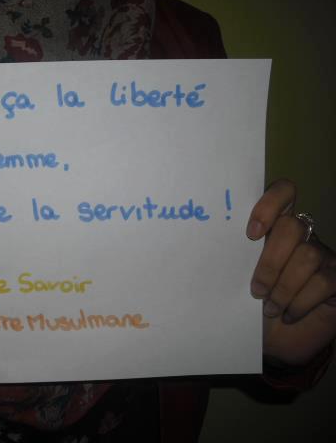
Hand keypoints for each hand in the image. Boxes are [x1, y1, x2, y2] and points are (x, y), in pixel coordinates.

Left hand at [248, 179, 335, 366]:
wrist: (276, 340)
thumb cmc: (251, 304)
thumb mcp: (237, 278)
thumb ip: (234, 257)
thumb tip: (207, 246)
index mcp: (275, 227)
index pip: (283, 191)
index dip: (270, 204)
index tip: (250, 234)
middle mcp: (304, 235)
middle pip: (292, 226)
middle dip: (270, 262)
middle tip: (255, 290)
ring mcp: (324, 256)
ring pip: (308, 255)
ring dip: (283, 287)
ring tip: (269, 307)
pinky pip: (323, 282)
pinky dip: (299, 303)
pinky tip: (287, 314)